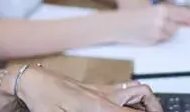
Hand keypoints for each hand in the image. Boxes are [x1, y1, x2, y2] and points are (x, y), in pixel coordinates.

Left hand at [16, 67, 161, 111]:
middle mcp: (105, 94)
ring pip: (135, 89)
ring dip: (146, 100)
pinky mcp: (96, 88)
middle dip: (155, 106)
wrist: (34, 80)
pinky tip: (129, 107)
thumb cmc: (44, 99)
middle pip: (142, 95)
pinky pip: (123, 90)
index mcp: (99, 105)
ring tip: (149, 111)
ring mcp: (102, 89)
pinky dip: (133, 98)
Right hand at [114, 4, 189, 44]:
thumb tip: (167, 5)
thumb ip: (156, 4)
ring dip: (169, 31)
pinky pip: (161, 40)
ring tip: (161, 26)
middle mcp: (161, 22)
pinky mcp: (151, 42)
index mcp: (160, 9)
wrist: (115, 23)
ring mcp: (157, 34)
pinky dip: (160, 37)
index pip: (181, 13)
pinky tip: (155, 32)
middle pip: (177, 26)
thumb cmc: (126, 7)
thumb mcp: (142, 0)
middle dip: (184, 25)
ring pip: (170, 34)